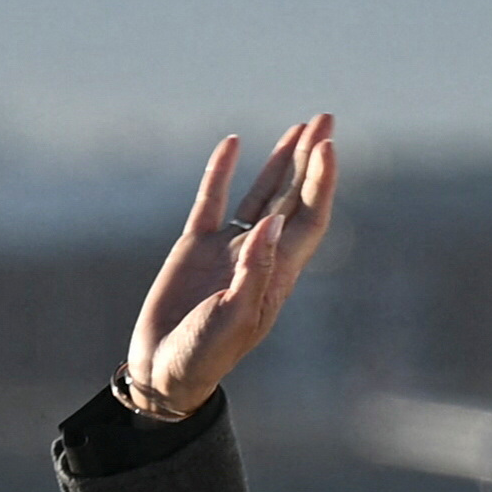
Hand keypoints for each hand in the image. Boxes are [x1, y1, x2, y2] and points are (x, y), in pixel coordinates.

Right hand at [121, 115, 337, 418]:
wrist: (165, 372)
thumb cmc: (205, 355)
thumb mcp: (234, 318)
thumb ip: (255, 271)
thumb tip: (273, 222)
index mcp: (278, 274)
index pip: (309, 218)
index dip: (321, 181)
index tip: (326, 146)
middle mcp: (259, 254)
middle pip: (294, 197)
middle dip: (310, 159)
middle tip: (325, 119)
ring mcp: (228, 248)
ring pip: (262, 193)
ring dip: (281, 161)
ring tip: (300, 127)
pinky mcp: (195, 245)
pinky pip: (212, 200)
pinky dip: (222, 172)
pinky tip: (233, 144)